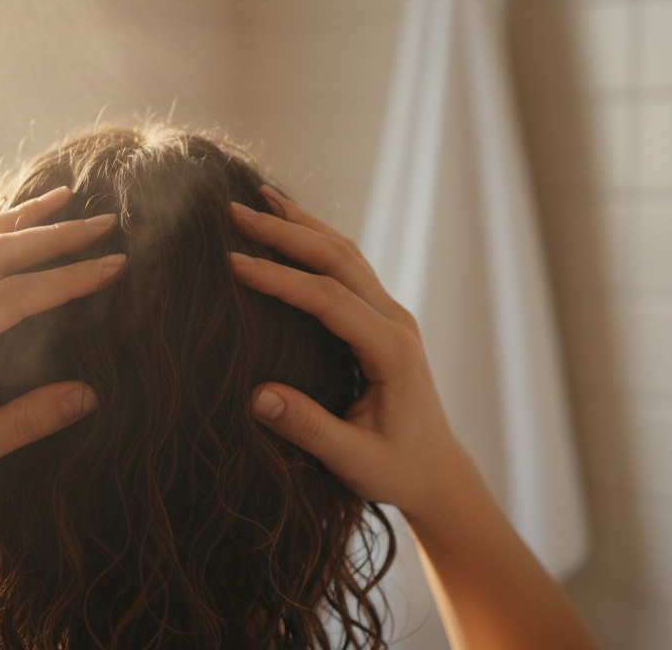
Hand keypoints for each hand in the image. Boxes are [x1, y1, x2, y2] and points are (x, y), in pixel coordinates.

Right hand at [228, 187, 471, 521]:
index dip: (280, 279)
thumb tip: (256, 396)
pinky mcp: (382, 319)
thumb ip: (308, 429)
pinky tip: (288, 227)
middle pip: (338, 259)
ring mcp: (392, 315)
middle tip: (233, 211)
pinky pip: (347, 267)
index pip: (328, 299)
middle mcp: (395, 321)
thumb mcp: (353, 460)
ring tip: (257, 199)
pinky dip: (314, 241)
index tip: (233, 263)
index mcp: (391, 350)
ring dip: (301, 225)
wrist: (438, 474)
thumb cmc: (398, 470)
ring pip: (345, 253)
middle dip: (285, 231)